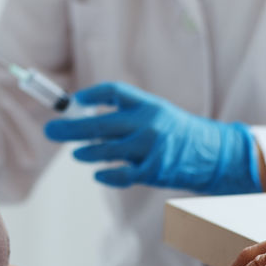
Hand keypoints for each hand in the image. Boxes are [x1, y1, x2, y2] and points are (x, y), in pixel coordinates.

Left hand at [43, 82, 258, 193]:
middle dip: (70, 127)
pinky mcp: (152, 171)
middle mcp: (148, 123)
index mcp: (149, 104)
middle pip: (99, 124)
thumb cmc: (179, 132)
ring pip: (105, 151)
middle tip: (52, 129)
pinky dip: (106, 174)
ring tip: (76, 153)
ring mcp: (150, 148)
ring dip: (86, 152)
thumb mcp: (158, 113)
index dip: (90, 95)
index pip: (113, 91)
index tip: (74, 100)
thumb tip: (85, 114)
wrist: (213, 155)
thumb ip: (128, 113)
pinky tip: (97, 173)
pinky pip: (120, 174)